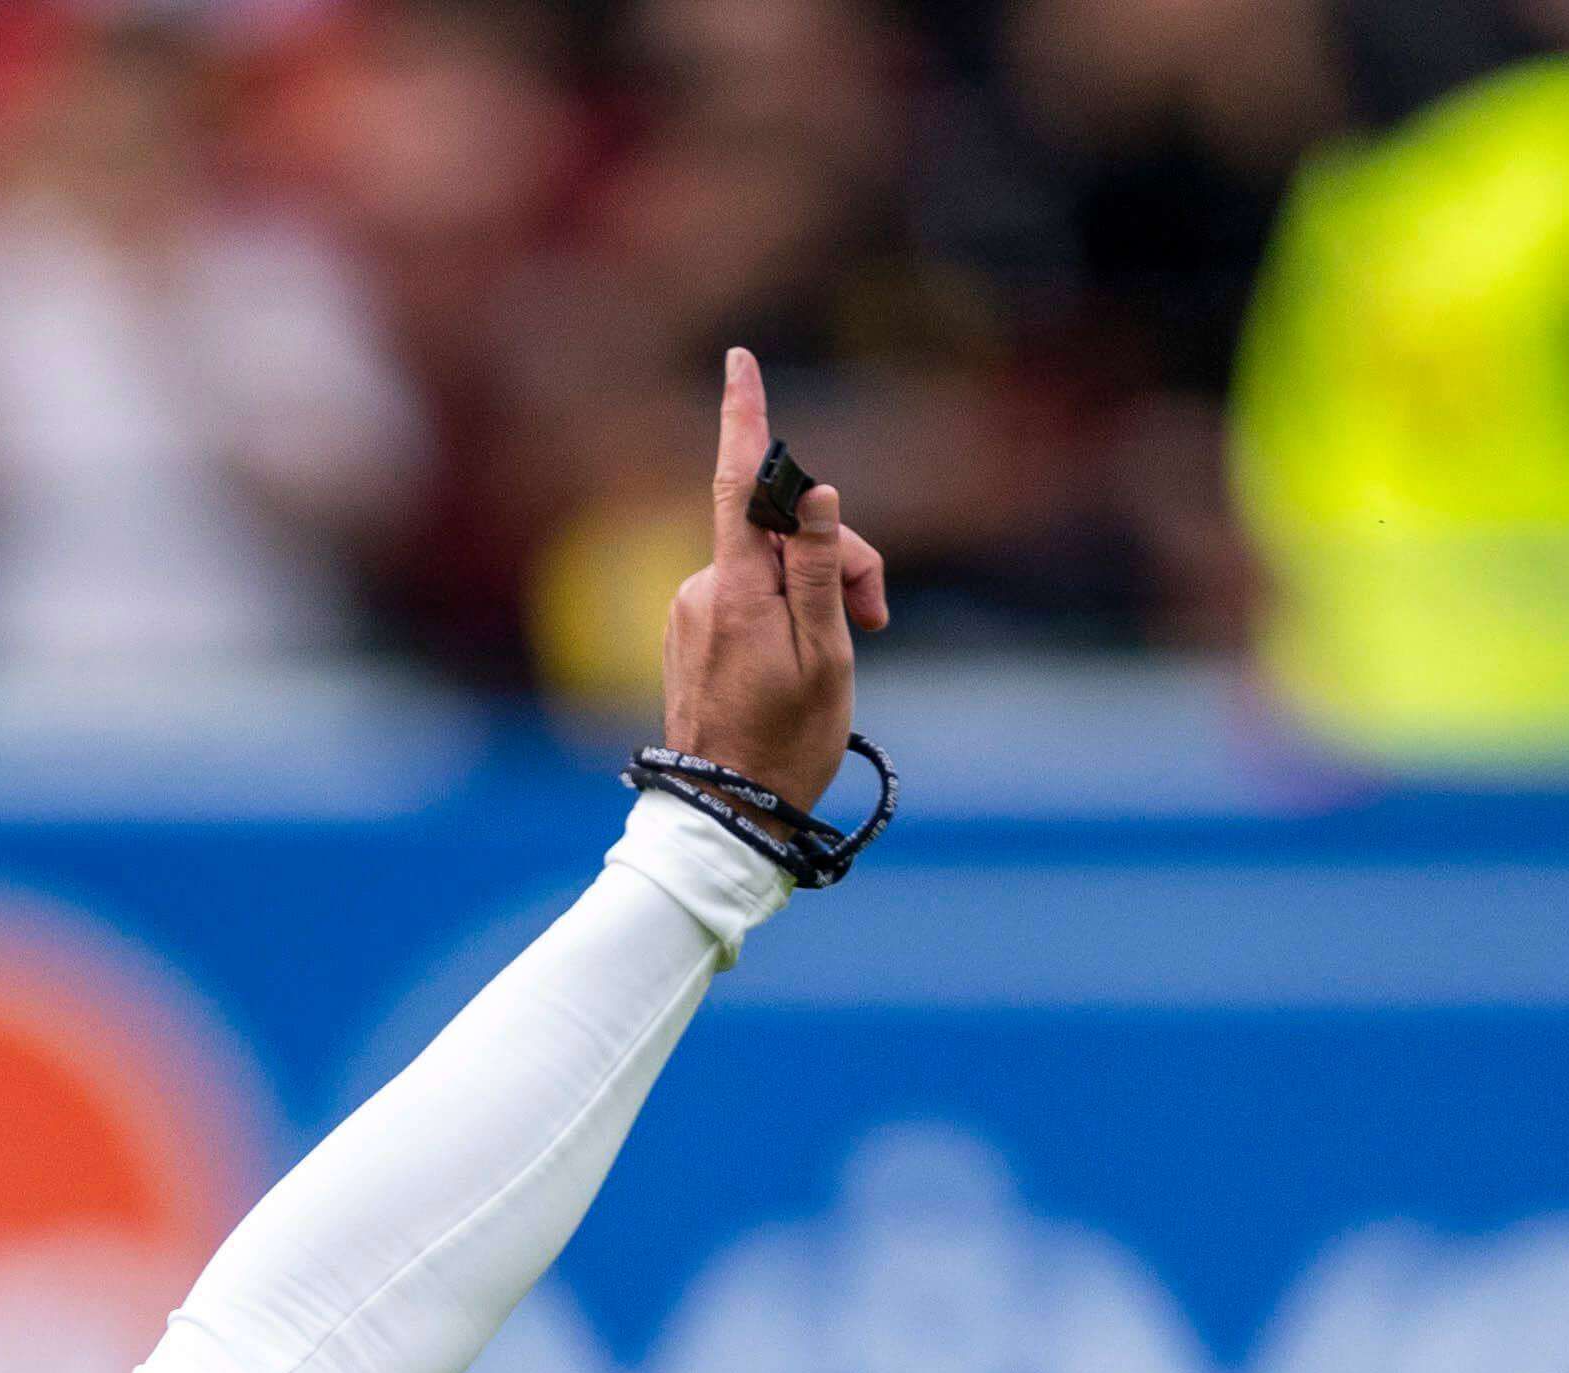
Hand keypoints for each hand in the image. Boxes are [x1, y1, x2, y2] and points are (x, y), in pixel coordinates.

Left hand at [657, 348, 890, 812]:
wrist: (726, 815)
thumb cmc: (787, 743)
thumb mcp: (824, 654)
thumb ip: (815, 567)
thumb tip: (811, 492)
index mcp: (735, 589)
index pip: (739, 484)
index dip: (745, 419)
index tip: (740, 362)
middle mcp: (702, 588)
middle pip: (779, 532)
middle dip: (836, 558)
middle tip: (877, 619)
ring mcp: (691, 612)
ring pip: (769, 568)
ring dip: (814, 592)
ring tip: (841, 654)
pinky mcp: (691, 633)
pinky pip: (749, 598)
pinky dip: (785, 613)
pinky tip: (799, 664)